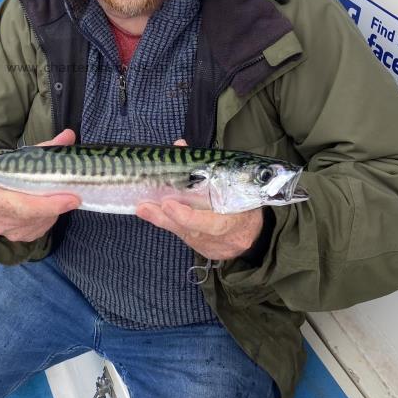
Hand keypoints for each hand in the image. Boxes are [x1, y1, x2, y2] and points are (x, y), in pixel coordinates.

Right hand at [0, 129, 80, 241]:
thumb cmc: (7, 174)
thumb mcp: (21, 160)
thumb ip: (45, 149)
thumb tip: (69, 136)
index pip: (24, 206)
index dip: (50, 204)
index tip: (73, 198)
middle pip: (37, 216)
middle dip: (57, 205)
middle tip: (75, 195)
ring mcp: (10, 233)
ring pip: (43, 223)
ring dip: (54, 211)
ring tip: (57, 196)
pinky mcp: (22, 239)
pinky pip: (43, 228)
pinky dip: (50, 217)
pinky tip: (48, 206)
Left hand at [135, 139, 263, 260]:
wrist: (254, 231)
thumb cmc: (243, 200)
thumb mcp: (232, 182)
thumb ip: (205, 166)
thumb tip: (180, 145)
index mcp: (238, 218)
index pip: (212, 223)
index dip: (188, 216)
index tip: (168, 204)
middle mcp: (227, 236)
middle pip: (193, 230)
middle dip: (167, 218)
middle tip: (145, 207)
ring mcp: (217, 246)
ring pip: (186, 234)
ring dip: (163, 221)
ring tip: (143, 208)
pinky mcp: (207, 251)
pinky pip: (187, 238)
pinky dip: (172, 225)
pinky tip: (156, 215)